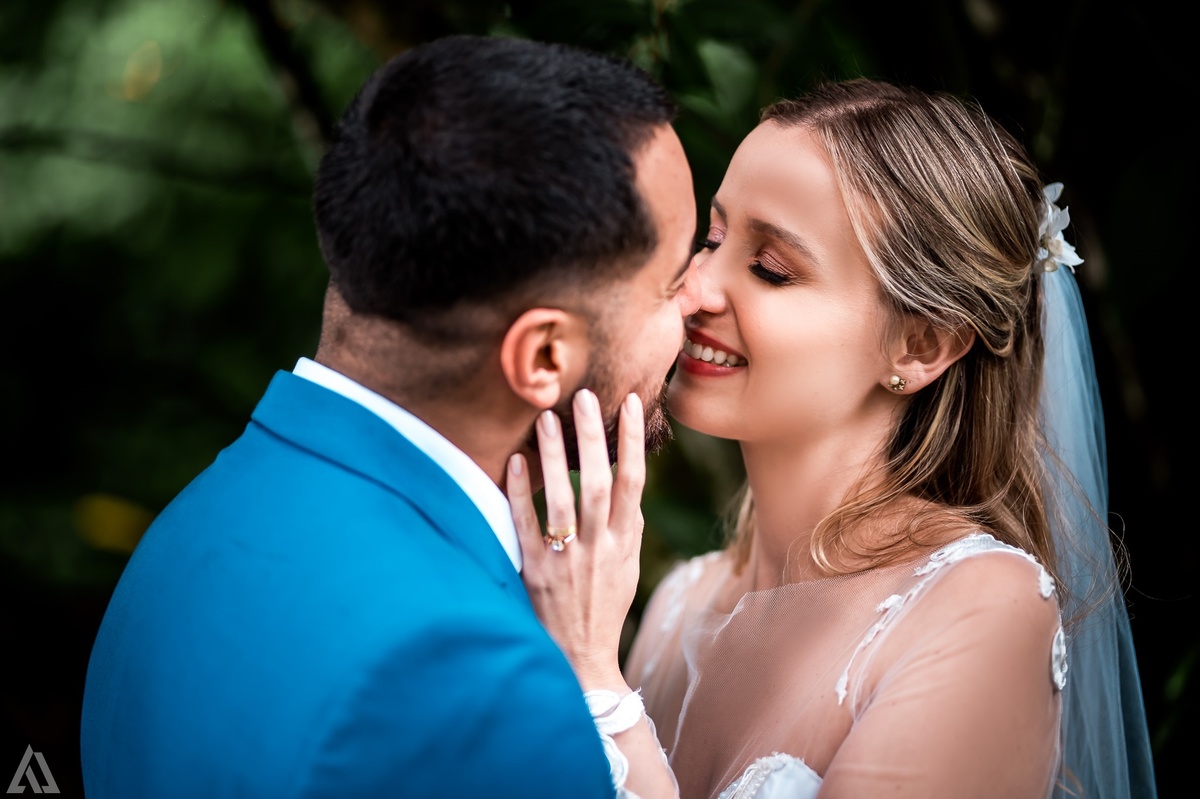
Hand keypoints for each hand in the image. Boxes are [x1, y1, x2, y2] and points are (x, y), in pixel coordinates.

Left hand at [507, 389, 645, 691]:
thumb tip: (630, 481)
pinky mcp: (536, 573)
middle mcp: (599, 547)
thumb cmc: (604, 605)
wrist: (582, 658)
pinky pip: (526, 526)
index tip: (632, 402)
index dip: (632, 440)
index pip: (633, 481)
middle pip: (597, 481)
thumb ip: (626, 524)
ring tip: (545, 417)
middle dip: (592, 436)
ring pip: (562, 498)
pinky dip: (521, 493)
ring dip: (554, 455)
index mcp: (624, 541)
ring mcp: (567, 560)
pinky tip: (515, 461)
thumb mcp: (626, 565)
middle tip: (584, 395)